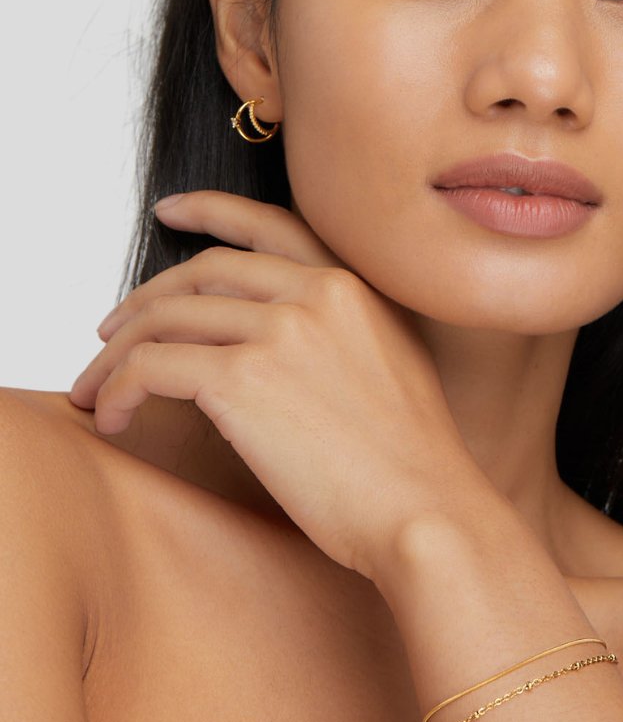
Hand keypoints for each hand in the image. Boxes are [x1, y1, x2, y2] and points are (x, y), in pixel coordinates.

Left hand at [69, 192, 485, 582]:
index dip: (210, 211)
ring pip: (164, 319)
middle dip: (145, 300)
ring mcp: (277, 332)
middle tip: (113, 330)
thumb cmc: (414, 461)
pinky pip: (149, 368)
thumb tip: (275, 348)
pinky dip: (117, 389)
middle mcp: (314, 295)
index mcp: (354, 288)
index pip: (268, 226)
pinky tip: (113, 417)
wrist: (427, 509)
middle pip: (201, 274)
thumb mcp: (394, 369)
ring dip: (117, 352)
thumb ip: (340, 335)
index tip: (171, 212)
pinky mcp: (240, 380)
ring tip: (97, 385)